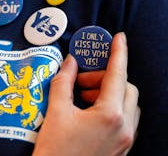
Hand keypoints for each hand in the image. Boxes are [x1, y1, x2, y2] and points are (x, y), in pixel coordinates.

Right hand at [32, 32, 139, 155]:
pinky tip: (89, 111)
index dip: (118, 53)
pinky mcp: (120, 147)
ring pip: (127, 104)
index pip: (118, 75)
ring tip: (82, 97)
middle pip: (125, 88)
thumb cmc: (55, 151)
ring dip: (107, 93)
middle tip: (80, 81)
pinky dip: (110, 107)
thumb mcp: (56, 112)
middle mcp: (124, 128)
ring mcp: (125, 140)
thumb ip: (63, 82)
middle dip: (104, 78)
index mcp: (110, 116)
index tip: (119, 38)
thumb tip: (70, 63)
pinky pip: (124, 118)